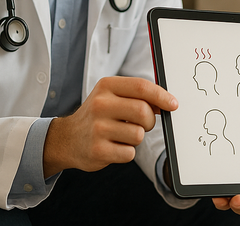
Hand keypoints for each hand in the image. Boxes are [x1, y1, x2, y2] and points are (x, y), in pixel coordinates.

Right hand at [43, 76, 177, 176]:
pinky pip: (130, 153)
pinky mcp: (97, 150)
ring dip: (137, 137)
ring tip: (122, 134)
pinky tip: (114, 146)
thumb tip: (168, 103)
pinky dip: (127, 152)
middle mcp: (100, 105)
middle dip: (149, 121)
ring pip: (138, 134)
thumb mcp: (113, 97)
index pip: (142, 87)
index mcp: (107, 86)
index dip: (162, 96)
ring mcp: (97, 128)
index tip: (173, 104)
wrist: (66, 139)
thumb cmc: (99, 115)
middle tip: (143, 124)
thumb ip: (138, 96)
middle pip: (143, 111)